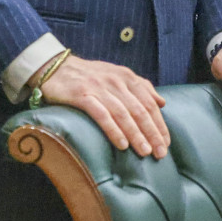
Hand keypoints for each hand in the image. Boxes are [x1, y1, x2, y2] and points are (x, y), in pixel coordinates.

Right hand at [41, 55, 169, 158]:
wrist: (55, 67)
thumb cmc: (89, 76)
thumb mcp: (117, 76)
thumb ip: (140, 87)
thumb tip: (161, 102)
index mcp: (127, 77)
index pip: (149, 103)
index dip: (159, 124)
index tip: (166, 143)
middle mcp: (116, 82)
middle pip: (139, 110)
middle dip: (152, 133)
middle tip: (160, 153)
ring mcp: (99, 88)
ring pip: (123, 114)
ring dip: (136, 135)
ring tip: (145, 152)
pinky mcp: (82, 95)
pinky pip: (101, 115)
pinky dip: (113, 130)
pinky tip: (121, 145)